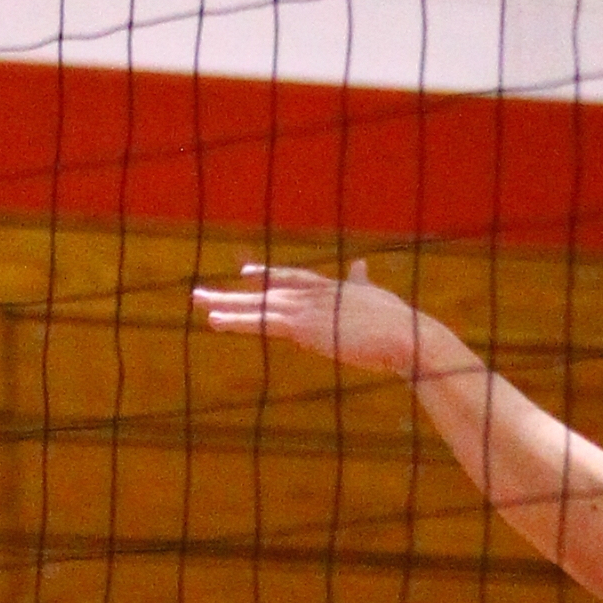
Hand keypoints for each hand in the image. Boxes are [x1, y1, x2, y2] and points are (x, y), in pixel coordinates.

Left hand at [191, 259, 431, 382]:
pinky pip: (260, 322)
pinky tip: (214, 320)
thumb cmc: (400, 324)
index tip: (246, 273)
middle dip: (233, 294)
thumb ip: (363, 283)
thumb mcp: (376, 299)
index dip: (268, 275)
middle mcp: (313, 293)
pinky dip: (235, 320)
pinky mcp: (302, 326)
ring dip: (224, 305)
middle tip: (199, 294)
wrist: (405, 335)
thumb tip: (361, 266)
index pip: (292, 278)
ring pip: (256, 305)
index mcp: (331, 288)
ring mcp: (306, 308)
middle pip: (265, 291)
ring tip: (197, 303)